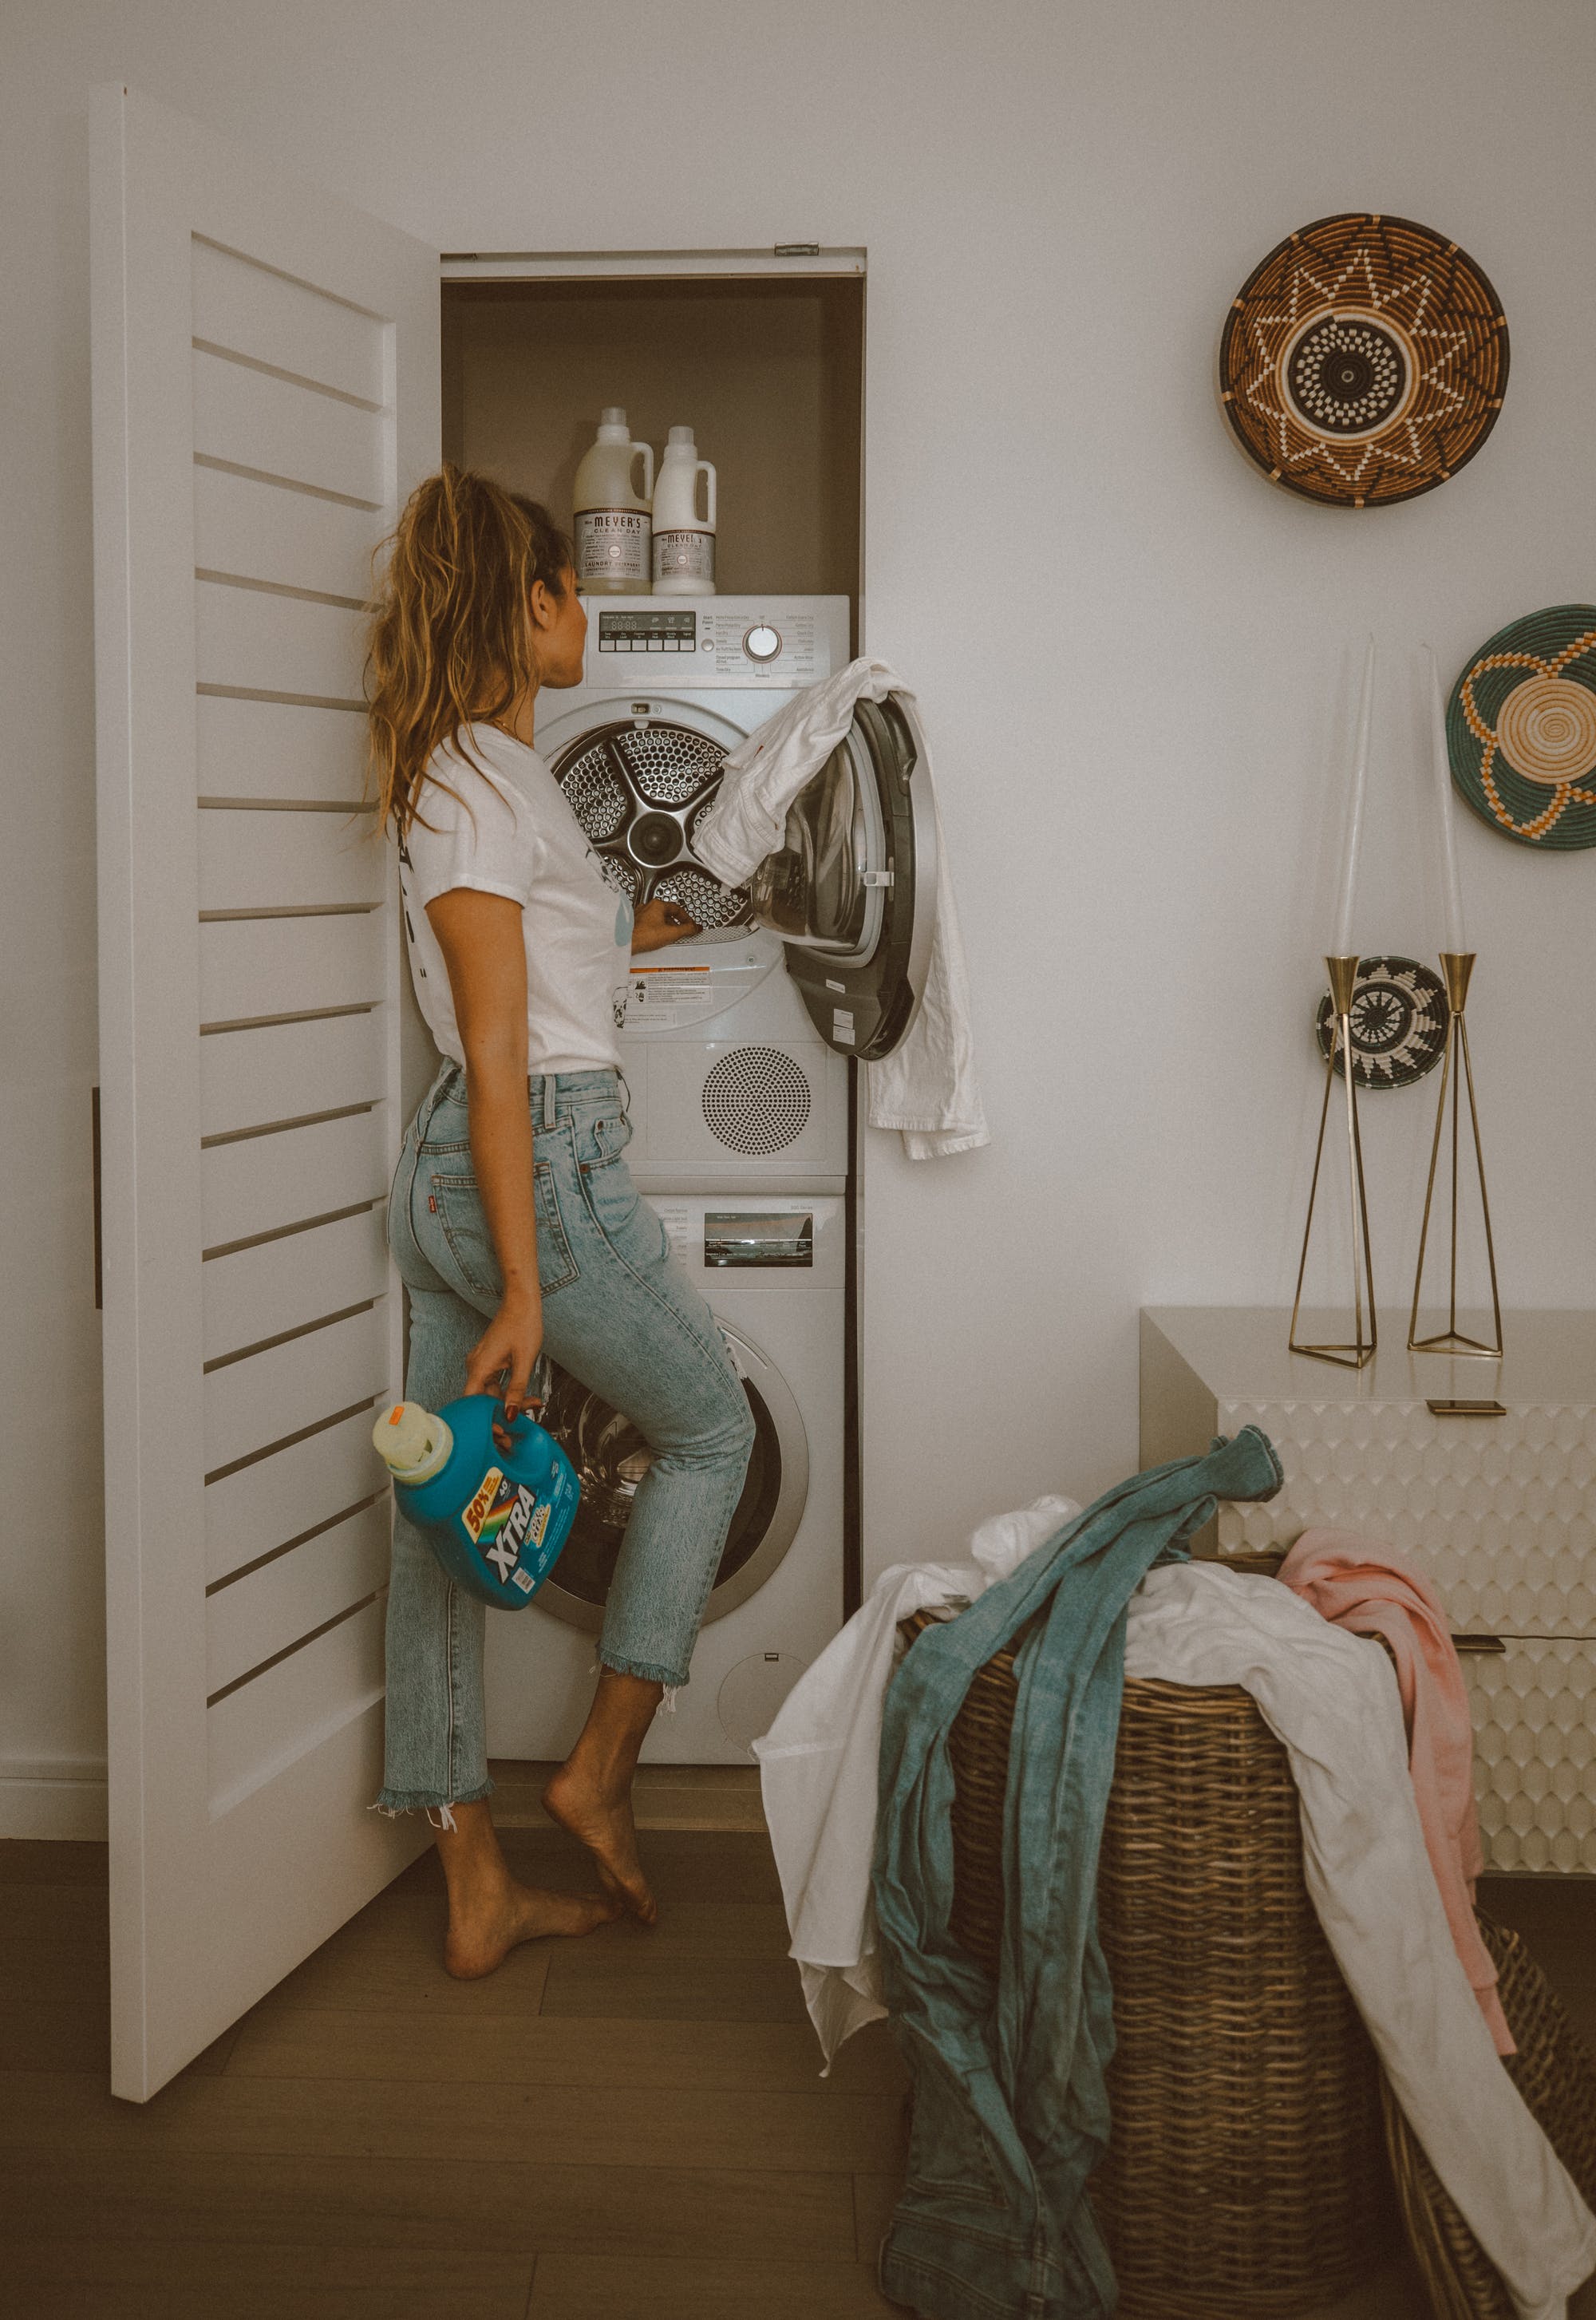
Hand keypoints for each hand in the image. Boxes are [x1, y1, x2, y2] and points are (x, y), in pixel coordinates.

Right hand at [464, 1288, 543, 1441]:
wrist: (522, 1302)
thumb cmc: (523, 1325)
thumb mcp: (524, 1361)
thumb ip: (516, 1390)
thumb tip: (509, 1414)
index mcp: (479, 1367)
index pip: (473, 1403)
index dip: (485, 1420)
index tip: (502, 1431)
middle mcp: (475, 1366)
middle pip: (483, 1399)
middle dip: (504, 1410)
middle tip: (526, 1418)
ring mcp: (481, 1362)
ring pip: (491, 1391)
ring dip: (509, 1400)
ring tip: (534, 1404)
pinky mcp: (488, 1360)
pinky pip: (494, 1382)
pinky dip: (508, 1390)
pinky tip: (526, 1395)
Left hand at [631, 897, 700, 953]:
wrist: (625, 943)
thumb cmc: (643, 935)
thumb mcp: (671, 933)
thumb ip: (686, 929)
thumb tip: (695, 928)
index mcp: (657, 905)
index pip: (677, 909)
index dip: (686, 918)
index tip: (691, 925)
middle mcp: (647, 907)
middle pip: (667, 914)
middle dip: (675, 924)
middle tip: (682, 932)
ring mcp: (639, 914)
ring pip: (657, 919)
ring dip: (665, 927)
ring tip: (669, 937)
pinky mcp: (633, 923)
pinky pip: (648, 925)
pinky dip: (654, 931)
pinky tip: (655, 939)